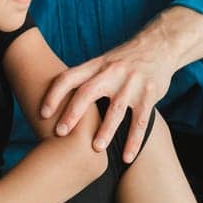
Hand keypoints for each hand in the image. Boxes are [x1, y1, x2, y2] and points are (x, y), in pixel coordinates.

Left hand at [40, 33, 175, 160]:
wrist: (159, 45)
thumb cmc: (125, 59)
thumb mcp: (104, 62)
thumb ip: (85, 79)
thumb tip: (57, 100)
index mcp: (97, 65)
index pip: (70, 77)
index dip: (54, 94)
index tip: (42, 113)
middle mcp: (113, 72)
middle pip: (88, 92)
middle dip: (73, 113)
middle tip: (60, 133)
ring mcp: (132, 84)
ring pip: (116, 109)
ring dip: (105, 130)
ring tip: (95, 149)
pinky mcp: (149, 95)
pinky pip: (141, 121)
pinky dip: (133, 141)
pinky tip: (127, 157)